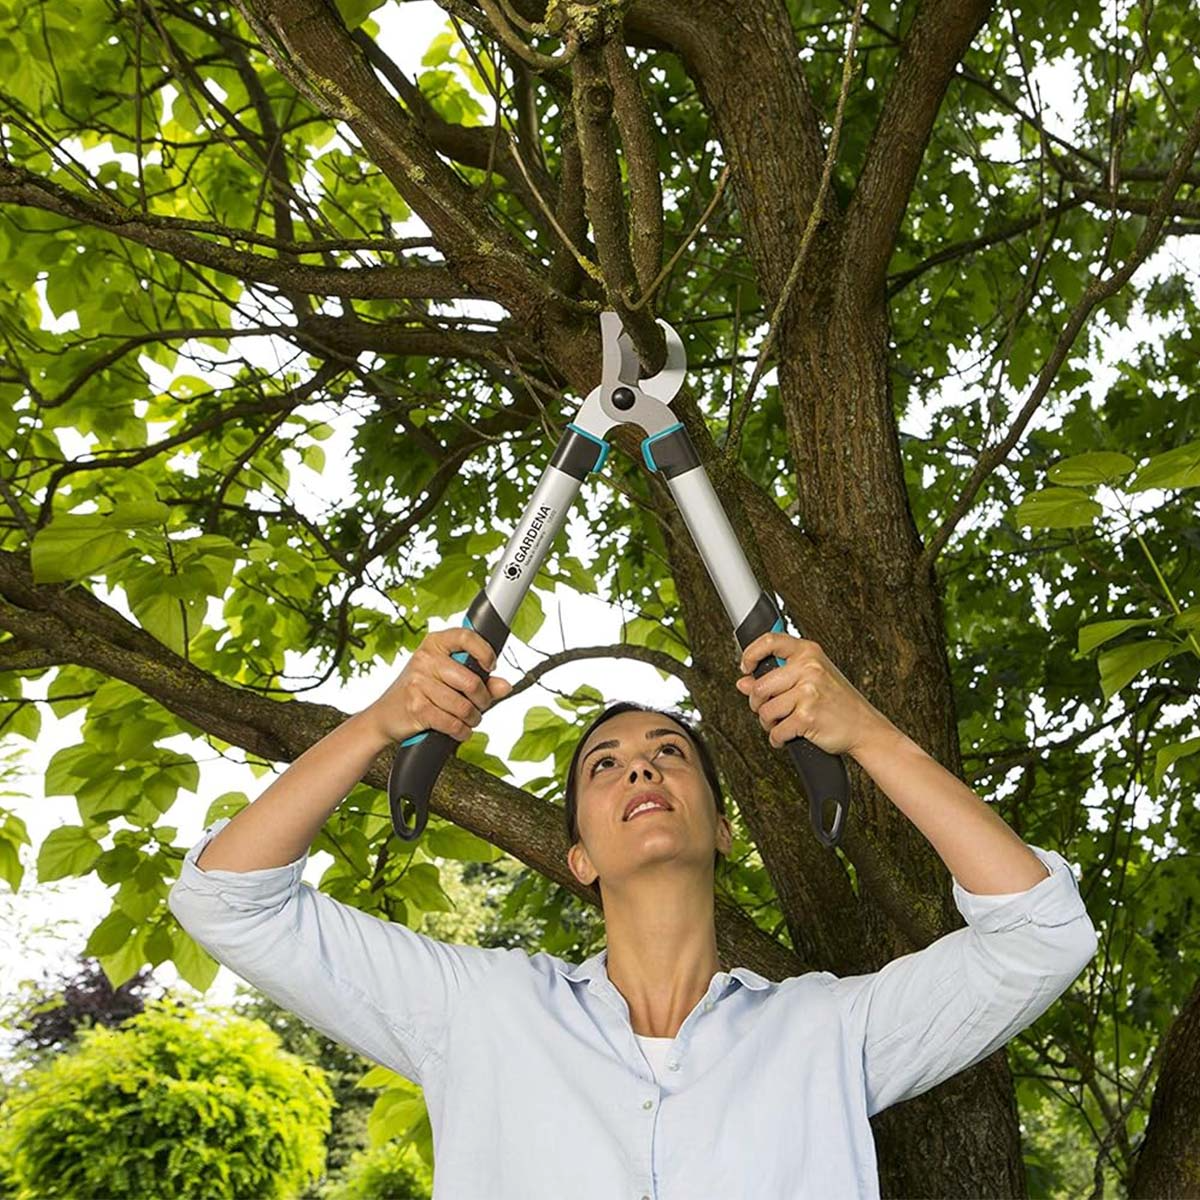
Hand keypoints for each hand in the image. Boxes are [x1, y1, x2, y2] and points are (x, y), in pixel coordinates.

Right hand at [364, 627, 512, 744]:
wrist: (384, 716)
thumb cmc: (420, 693)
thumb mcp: (448, 679)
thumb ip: (479, 680)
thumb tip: (505, 686)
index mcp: (434, 644)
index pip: (466, 637)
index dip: (485, 652)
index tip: (491, 666)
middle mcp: (425, 659)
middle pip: (472, 682)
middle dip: (484, 700)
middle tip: (481, 706)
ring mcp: (418, 683)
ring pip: (464, 706)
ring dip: (473, 718)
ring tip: (470, 719)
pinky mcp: (416, 707)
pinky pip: (452, 723)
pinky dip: (462, 731)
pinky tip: (460, 730)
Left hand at [735, 632, 892, 757]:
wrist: (864, 728)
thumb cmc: (838, 702)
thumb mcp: (811, 680)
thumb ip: (776, 677)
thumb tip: (743, 682)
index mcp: (809, 653)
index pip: (769, 641)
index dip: (750, 654)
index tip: (745, 667)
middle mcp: (809, 668)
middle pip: (759, 686)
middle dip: (757, 703)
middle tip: (766, 709)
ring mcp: (809, 692)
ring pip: (765, 710)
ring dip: (768, 723)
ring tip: (781, 723)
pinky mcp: (807, 716)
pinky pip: (776, 731)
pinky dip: (778, 738)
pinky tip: (787, 735)